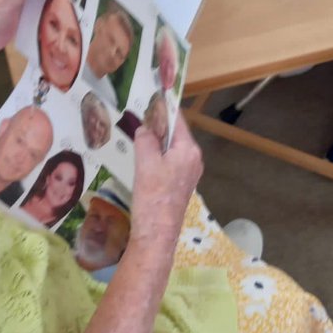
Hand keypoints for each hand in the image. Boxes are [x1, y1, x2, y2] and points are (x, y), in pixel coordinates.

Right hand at [129, 116, 202, 251]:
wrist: (157, 235)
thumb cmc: (153, 197)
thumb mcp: (146, 164)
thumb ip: (146, 141)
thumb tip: (146, 127)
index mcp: (189, 150)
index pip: (178, 122)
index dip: (165, 110)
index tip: (153, 98)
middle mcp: (194, 159)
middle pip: (176, 135)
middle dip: (159, 126)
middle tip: (140, 117)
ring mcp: (189, 173)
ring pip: (173, 149)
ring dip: (157, 142)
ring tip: (139, 135)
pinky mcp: (181, 185)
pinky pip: (170, 163)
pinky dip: (158, 156)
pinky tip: (143, 159)